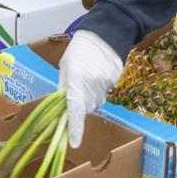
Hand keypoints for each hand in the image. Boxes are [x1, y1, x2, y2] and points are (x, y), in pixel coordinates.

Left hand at [58, 29, 122, 148]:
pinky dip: (99, 88)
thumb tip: (62, 107)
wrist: (104, 34)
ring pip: (96, 101)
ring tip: (89, 75)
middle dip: (80, 104)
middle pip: (86, 108)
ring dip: (90, 95)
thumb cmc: (78, 50)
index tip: (74, 143)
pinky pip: (104, 92)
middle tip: (77, 86)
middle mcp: (91, 86)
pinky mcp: (114, 82)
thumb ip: (64, 88)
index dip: (74, 129)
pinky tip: (98, 73)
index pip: (74, 111)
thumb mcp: (65, 67)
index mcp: (75, 82)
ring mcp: (105, 85)